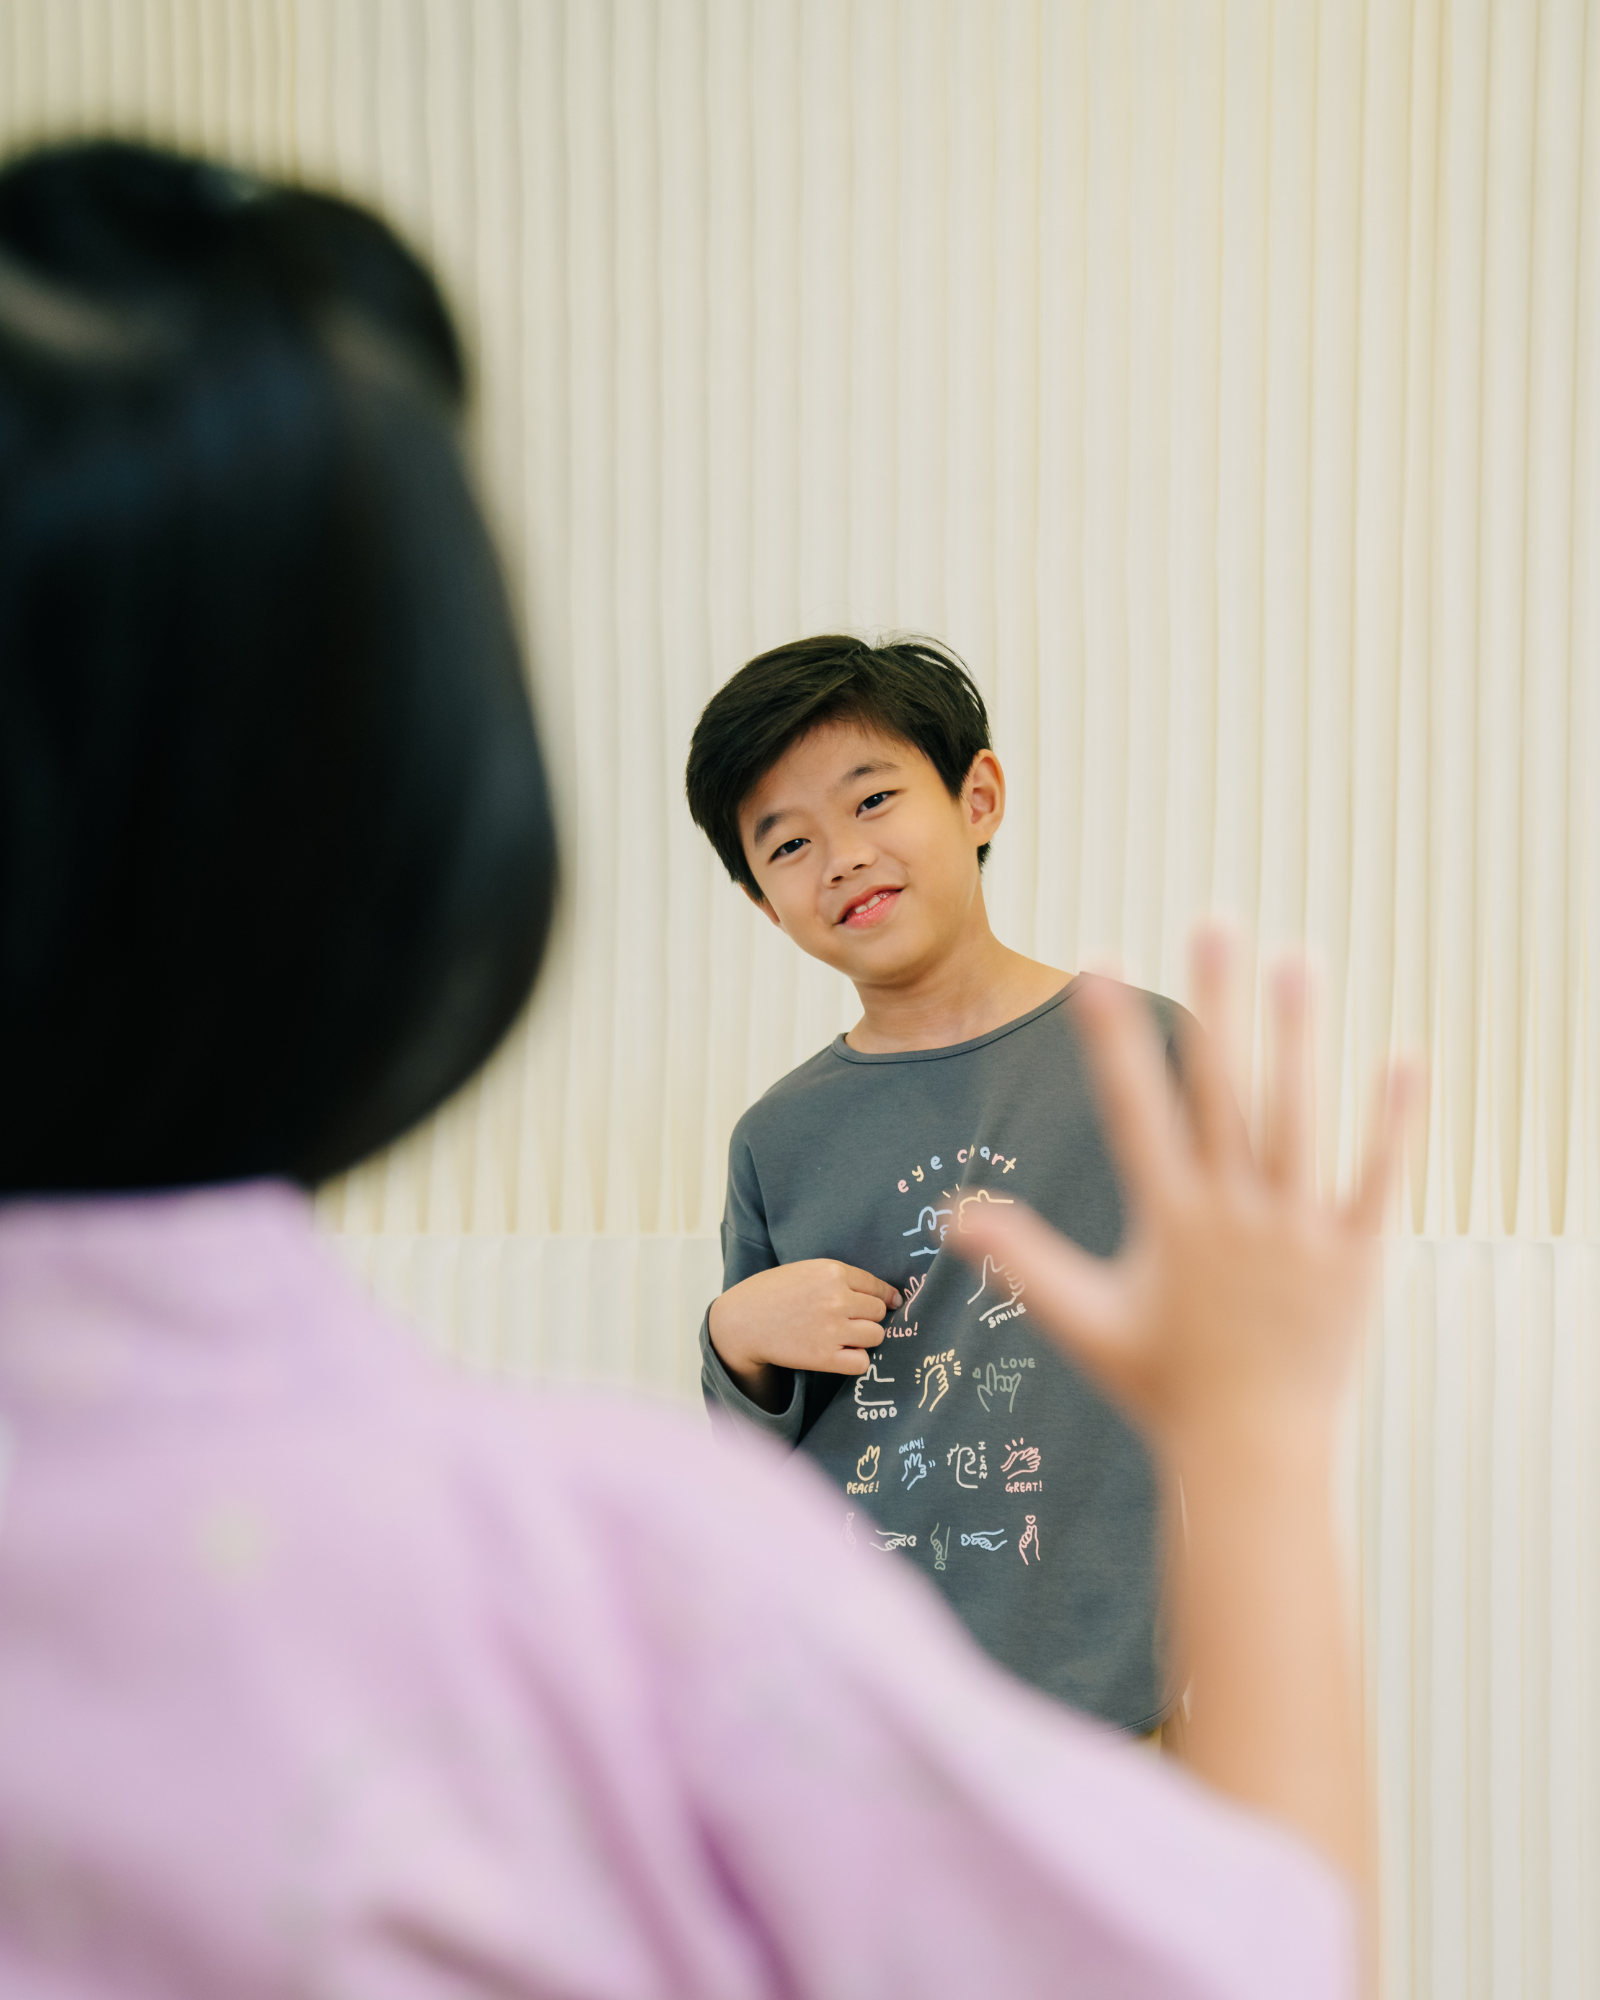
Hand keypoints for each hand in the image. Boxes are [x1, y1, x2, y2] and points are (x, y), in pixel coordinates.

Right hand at [709, 1260, 902, 1412]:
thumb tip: (886, 1296)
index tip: (892, 1303)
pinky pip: (862, 1362)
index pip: (877, 1286)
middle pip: (879, 1312)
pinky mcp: (824, 1356)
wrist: (742, 1320)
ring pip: (876, 1335)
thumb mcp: (806, 1270)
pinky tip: (841, 1354)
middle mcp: (836, 1299)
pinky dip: (856, 1360)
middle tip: (850, 1320)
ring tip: (845, 1337)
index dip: (885, 1296)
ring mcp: (832, 1328)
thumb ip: (840, 1278)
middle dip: (869, 1317)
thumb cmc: (772, 1292)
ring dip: (865, 1338)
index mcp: (832, 1272)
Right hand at [955, 930, 1414, 1463]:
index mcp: (1170, 1220)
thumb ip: (1021, 1261)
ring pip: (1300, 1118)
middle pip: (1223, 1090)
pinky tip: (1404, 1053)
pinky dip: (1394, 1118)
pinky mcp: (1358, 1255)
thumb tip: (951, 1217)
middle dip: (1215, 1001)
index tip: (1097, 965)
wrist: (1255, 1456)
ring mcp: (1300, 1234)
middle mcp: (1234, 1215)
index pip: (1134, 1107)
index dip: (1111, 1035)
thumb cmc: (1164, 1387)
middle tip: (1213, 922)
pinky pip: (1379, 1176)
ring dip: (1297, 1035)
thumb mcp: (1084, 1321)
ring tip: (1295, 958)